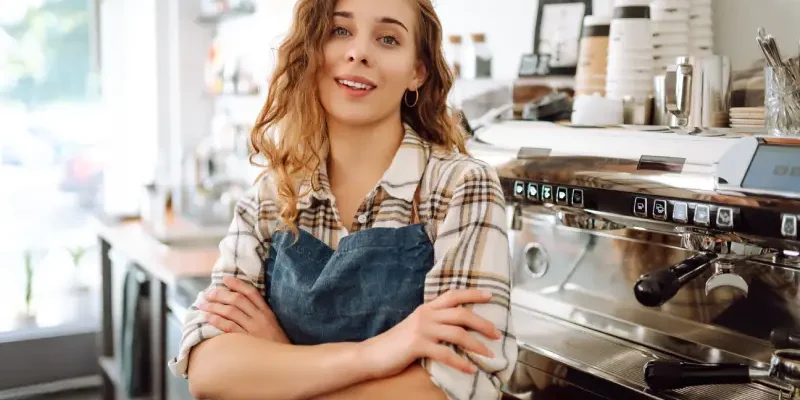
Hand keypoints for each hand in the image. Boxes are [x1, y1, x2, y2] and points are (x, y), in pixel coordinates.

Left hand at [198, 276, 289, 343]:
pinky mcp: (246, 341)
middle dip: (221, 294)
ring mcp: (253, 329)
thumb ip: (259, 314)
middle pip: (237, 300)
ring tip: (203, 304)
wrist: (283, 362)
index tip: (224, 279)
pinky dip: (216, 320)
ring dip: (214, 306)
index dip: (237, 284)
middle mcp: (260, 318)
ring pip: (230, 312)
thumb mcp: (272, 325)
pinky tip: (207, 317)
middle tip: (208, 293)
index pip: (251, 292)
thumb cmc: (276, 345)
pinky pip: (228, 327)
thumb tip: (239, 304)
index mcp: (267, 312)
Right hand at [358, 289, 501, 378]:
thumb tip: (457, 328)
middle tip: (496, 334)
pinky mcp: (418, 345)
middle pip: (461, 314)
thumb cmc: (396, 343)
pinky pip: (445, 354)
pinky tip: (470, 369)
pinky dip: (460, 362)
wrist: (372, 354)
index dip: (472, 294)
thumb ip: (434, 322)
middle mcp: (426, 315)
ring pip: (457, 333)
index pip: (453, 295)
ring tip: (489, 355)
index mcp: (427, 308)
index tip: (490, 296)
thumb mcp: (416, 326)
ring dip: (476, 345)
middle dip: (483, 323)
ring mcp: (422, 329)